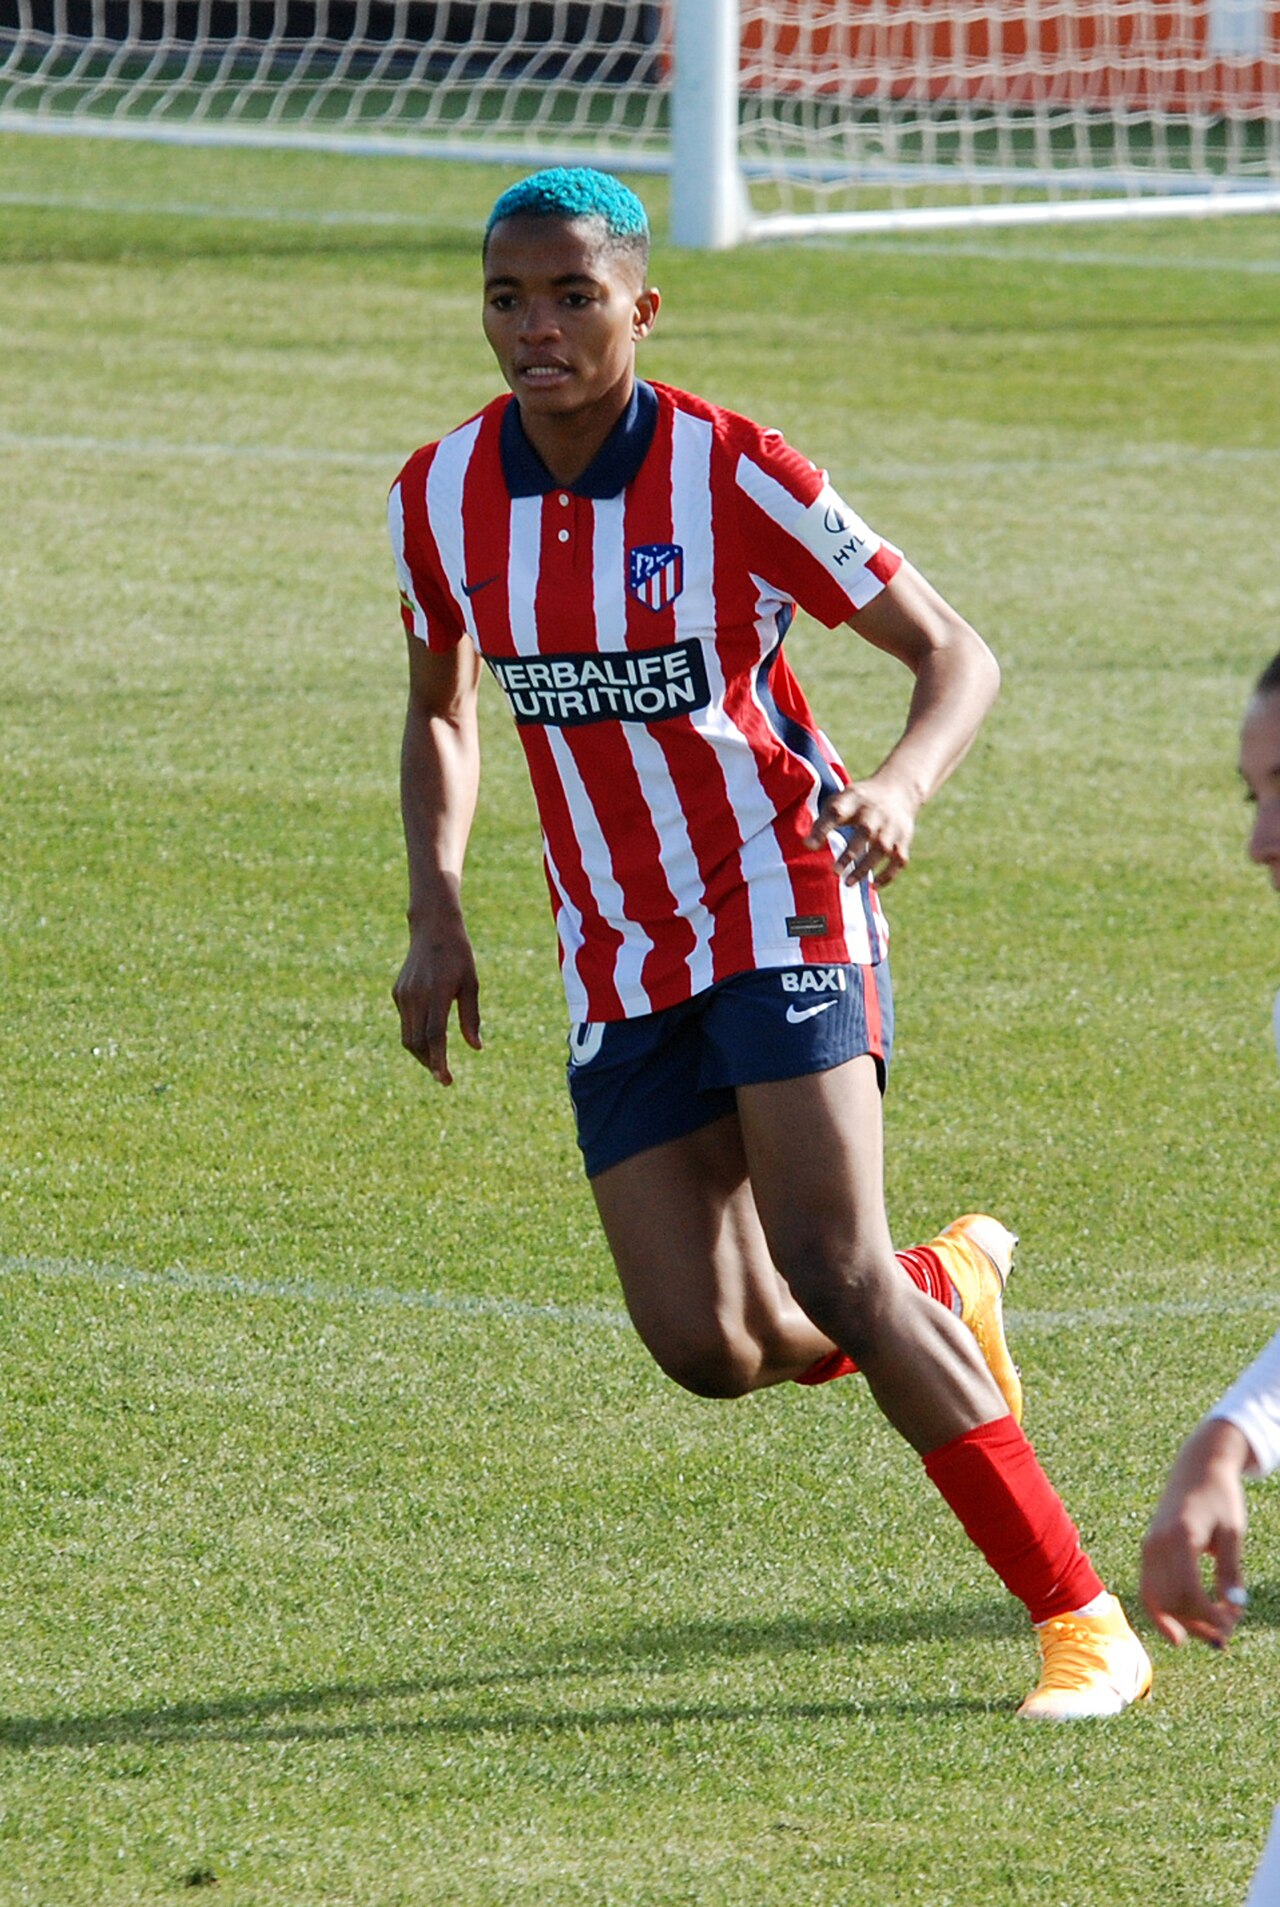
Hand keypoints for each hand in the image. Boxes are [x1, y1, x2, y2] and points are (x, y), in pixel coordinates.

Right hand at [392, 918, 481, 1086]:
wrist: (433, 929)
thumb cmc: (459, 956)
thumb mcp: (471, 984)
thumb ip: (472, 1017)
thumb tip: (476, 1048)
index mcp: (438, 993)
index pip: (434, 1037)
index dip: (439, 1061)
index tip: (446, 1079)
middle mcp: (416, 996)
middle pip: (418, 1042)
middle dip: (430, 1063)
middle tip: (444, 1077)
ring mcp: (404, 995)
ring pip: (408, 1036)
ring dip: (421, 1054)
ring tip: (437, 1062)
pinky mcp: (398, 993)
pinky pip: (406, 1022)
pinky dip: (416, 1036)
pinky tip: (429, 1037)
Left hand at [803, 771, 918, 886]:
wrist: (897, 790)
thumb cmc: (858, 802)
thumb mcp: (839, 801)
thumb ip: (822, 822)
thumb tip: (807, 846)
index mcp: (853, 801)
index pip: (836, 812)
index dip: (822, 829)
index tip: (809, 846)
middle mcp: (874, 813)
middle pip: (864, 832)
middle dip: (850, 854)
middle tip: (834, 872)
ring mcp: (891, 827)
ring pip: (882, 849)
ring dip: (865, 868)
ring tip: (847, 883)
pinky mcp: (903, 839)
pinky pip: (899, 860)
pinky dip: (888, 874)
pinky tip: (874, 884)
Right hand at [1140, 1420, 1251, 1648]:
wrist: (1199, 1467)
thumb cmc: (1221, 1497)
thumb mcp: (1233, 1532)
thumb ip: (1231, 1571)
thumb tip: (1234, 1607)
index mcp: (1180, 1536)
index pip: (1189, 1591)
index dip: (1209, 1616)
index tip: (1231, 1625)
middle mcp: (1157, 1543)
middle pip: (1170, 1600)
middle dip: (1197, 1624)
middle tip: (1225, 1635)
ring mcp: (1149, 1546)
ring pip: (1156, 1599)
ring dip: (1182, 1622)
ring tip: (1209, 1632)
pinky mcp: (1148, 1548)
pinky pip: (1149, 1588)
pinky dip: (1164, 1611)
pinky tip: (1180, 1630)